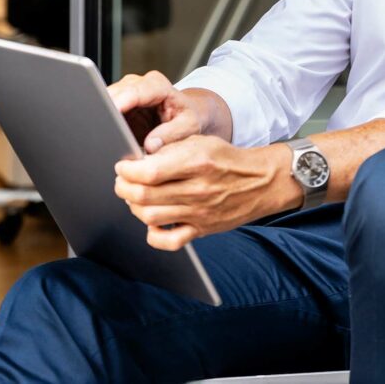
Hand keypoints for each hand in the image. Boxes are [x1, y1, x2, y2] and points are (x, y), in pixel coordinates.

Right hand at [107, 71, 231, 152]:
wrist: (189, 112)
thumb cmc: (190, 116)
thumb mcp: (189, 126)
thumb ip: (171, 133)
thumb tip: (150, 145)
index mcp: (157, 85)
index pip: (133, 92)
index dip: (119, 103)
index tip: (109, 116)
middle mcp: (139, 83)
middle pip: (114, 95)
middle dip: (108, 114)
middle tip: (108, 135)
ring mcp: (127, 92)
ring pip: (105, 102)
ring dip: (105, 119)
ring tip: (112, 137)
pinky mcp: (119, 103)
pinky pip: (106, 110)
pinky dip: (106, 123)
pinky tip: (112, 134)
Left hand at [114, 136, 299, 249]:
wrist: (261, 181)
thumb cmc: (229, 159)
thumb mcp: (202, 142)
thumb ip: (172, 149)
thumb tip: (140, 160)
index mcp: (197, 162)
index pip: (149, 172)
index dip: (128, 170)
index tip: (123, 165)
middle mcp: (197, 189)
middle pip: (144, 196)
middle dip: (124, 187)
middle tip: (123, 180)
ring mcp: (199, 213)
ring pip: (150, 217)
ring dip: (133, 207)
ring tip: (134, 196)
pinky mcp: (202, 230)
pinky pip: (169, 242)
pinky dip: (152, 234)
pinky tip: (152, 222)